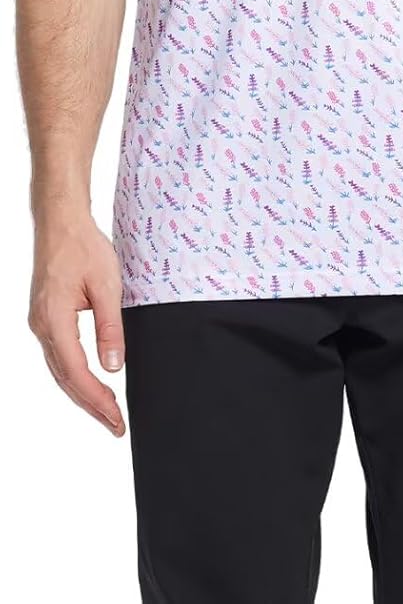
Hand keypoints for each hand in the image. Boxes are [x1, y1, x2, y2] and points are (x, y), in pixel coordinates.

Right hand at [27, 211, 126, 436]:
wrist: (61, 222)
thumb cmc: (84, 246)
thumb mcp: (107, 285)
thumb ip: (110, 328)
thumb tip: (113, 367)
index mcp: (54, 319)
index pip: (76, 372)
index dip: (97, 400)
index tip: (116, 418)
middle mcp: (42, 325)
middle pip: (65, 379)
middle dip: (91, 405)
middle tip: (116, 426)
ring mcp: (40, 322)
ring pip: (60, 370)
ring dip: (83, 393)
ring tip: (108, 411)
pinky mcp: (45, 317)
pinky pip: (58, 355)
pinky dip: (75, 375)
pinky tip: (91, 383)